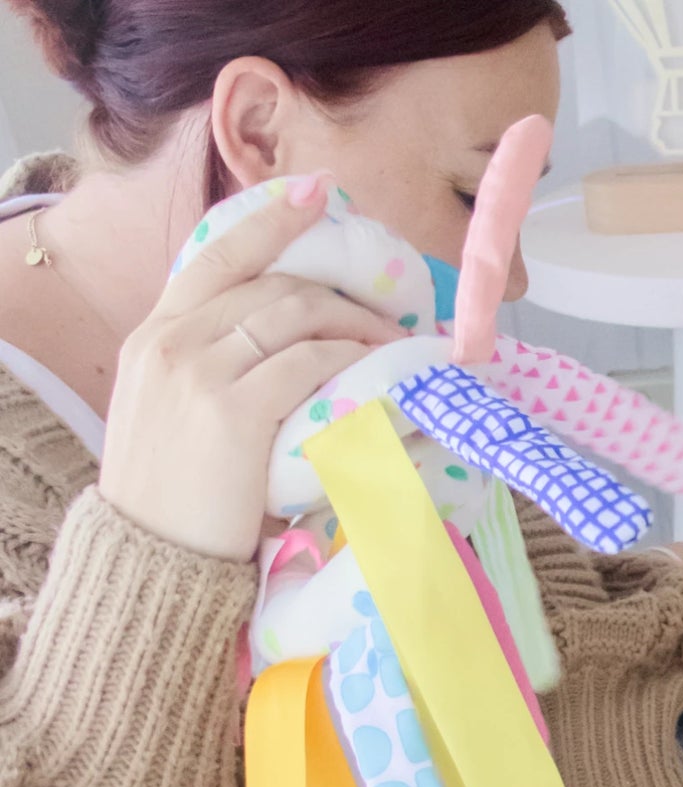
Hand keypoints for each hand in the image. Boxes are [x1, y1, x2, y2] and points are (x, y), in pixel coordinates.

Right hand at [99, 172, 406, 562]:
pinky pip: (307, 366)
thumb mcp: (177, 418)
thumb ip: (216, 375)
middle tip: (388, 319)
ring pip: (294, 316)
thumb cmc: (175, 504)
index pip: (216, 255)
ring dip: (356, 327)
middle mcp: (172, 340)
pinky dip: (351, 365)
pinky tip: (380, 377)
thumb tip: (288, 359)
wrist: (150, 560)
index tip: (316, 194)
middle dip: (341, 295)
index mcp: (154, 335)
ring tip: (395, 350)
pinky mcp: (233, 411)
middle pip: (272, 285)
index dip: (271, 219)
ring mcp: (199, 371)